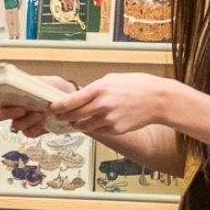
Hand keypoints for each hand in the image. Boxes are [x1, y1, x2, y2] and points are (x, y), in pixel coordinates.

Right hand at [0, 75, 77, 137]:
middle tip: (21, 109)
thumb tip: (15, 86)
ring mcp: (23, 119)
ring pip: (14, 125)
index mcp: (14, 92)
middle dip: (7, 113)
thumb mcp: (42, 82)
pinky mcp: (32, 130)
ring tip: (40, 114)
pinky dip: (35, 128)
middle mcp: (15, 106)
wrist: (73, 105)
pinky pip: (27, 133)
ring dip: (26, 120)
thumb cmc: (57, 90)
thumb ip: (27, 85)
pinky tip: (43, 122)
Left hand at [51, 73, 176, 136]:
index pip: (69, 102)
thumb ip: (95, 88)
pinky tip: (95, 121)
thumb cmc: (137, 85)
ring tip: (76, 119)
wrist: (157, 100)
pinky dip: (92, 127)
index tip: (52, 108)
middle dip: (63, 117)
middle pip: (72, 116)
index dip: (57, 107)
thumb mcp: (112, 79)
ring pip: (83, 126)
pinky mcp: (115, 129)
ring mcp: (108, 119)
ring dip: (77, 123)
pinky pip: (97, 131)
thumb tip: (80, 95)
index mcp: (99, 89)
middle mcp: (101, 105)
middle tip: (59, 116)